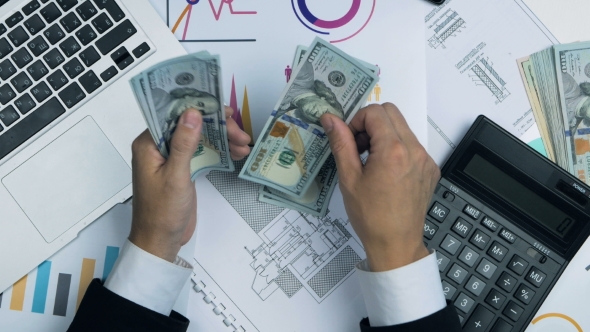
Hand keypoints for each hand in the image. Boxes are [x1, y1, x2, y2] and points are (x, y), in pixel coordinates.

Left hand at [129, 107, 250, 261]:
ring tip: (244, 144)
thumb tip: (192, 113)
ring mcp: (172, 158)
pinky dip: (219, 152)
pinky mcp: (183, 169)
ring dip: (222, 139)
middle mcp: (159, 147)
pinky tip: (236, 153)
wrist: (161, 241)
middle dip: (217, 126)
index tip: (221, 107)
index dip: (198, 107)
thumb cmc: (161, 213)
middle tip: (239, 133)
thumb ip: (184, 144)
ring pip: (200, 138)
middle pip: (190, 125)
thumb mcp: (175, 176)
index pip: (173, 114)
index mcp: (148, 144)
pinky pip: (202, 152)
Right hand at [320, 103, 439, 271]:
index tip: (350, 140)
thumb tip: (330, 119)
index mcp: (393, 150)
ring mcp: (425, 160)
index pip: (375, 112)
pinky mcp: (430, 169)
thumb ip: (340, 143)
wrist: (396, 244)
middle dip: (371, 123)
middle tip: (358, 147)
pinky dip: (397, 149)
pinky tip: (386, 172)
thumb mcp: (349, 178)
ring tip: (371, 161)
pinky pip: (412, 145)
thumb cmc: (371, 217)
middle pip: (392, 113)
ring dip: (384, 135)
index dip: (357, 121)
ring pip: (403, 128)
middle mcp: (414, 150)